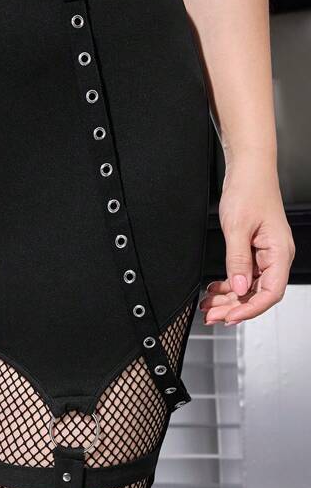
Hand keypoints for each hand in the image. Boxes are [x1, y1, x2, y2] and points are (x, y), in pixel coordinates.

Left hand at [200, 156, 294, 325]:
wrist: (248, 170)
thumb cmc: (249, 191)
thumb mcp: (237, 227)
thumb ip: (237, 260)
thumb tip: (238, 287)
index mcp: (279, 253)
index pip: (270, 293)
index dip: (250, 309)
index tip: (229, 317)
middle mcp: (276, 257)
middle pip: (258, 294)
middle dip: (234, 307)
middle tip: (210, 315)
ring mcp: (265, 255)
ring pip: (248, 287)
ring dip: (229, 299)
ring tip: (207, 306)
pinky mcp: (254, 251)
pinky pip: (243, 275)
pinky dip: (228, 285)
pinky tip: (214, 290)